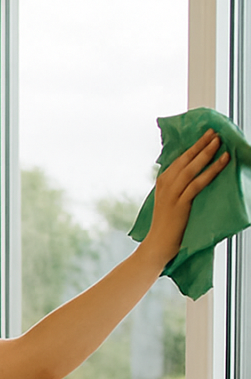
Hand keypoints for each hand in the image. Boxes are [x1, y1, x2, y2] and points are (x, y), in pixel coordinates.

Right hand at [143, 129, 228, 265]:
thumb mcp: (169, 202)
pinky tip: (222, 160)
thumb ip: (177, 188)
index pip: (178, 160)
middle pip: (184, 160)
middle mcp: (165, 186)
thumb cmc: (166, 227)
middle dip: (199, 144)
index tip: (204, 135)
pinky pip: (198, 183)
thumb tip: (193, 175)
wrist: (157, 246)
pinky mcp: (180, 205)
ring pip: (190, 169)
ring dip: (206, 153)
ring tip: (218, 140)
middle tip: (213, 132)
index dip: (192, 147)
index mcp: (162, 184)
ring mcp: (171, 195)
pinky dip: (211, 170)